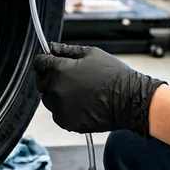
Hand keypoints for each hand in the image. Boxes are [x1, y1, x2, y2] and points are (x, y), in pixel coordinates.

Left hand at [32, 42, 165, 135]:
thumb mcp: (91, 53)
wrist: (130, 100)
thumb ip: (67, 50)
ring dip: (57, 94)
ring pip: (49, 99)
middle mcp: (56, 89)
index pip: (39, 63)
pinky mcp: (67, 122)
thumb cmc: (114, 75)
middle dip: (50, 77)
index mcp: (60, 70)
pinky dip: (64, 109)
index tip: (49, 61)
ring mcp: (61, 107)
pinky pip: (58, 114)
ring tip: (78, 92)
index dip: (44, 60)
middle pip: (42, 82)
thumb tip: (51, 47)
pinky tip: (80, 104)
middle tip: (69, 77)